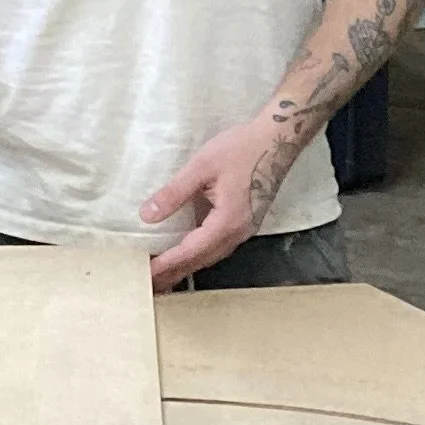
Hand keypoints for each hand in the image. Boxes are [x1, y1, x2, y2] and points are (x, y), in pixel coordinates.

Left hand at [141, 115, 293, 291]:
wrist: (278, 139)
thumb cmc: (242, 148)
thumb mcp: (202, 167)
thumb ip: (174, 193)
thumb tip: (147, 215)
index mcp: (227, 222)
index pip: (190, 251)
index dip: (167, 264)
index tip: (147, 276)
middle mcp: (238, 232)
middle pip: (201, 260)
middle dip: (175, 273)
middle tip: (150, 285)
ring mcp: (244, 229)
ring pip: (211, 256)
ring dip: (187, 266)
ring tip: (165, 275)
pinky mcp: (246, 222)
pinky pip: (219, 246)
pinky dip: (199, 254)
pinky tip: (188, 253)